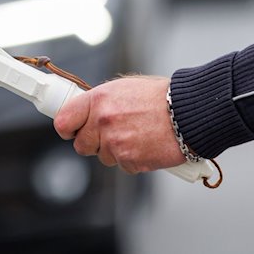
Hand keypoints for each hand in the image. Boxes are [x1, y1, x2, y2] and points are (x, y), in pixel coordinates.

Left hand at [53, 75, 185, 173]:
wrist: (190, 112)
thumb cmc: (161, 97)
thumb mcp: (124, 87)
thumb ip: (101, 101)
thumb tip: (86, 112)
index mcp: (98, 100)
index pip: (63, 121)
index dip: (67, 128)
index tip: (71, 130)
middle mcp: (102, 121)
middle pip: (81, 145)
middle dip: (93, 142)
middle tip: (111, 134)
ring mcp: (115, 143)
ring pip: (103, 157)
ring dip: (116, 151)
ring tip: (137, 135)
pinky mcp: (130, 161)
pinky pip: (123, 166)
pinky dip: (133, 159)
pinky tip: (146, 145)